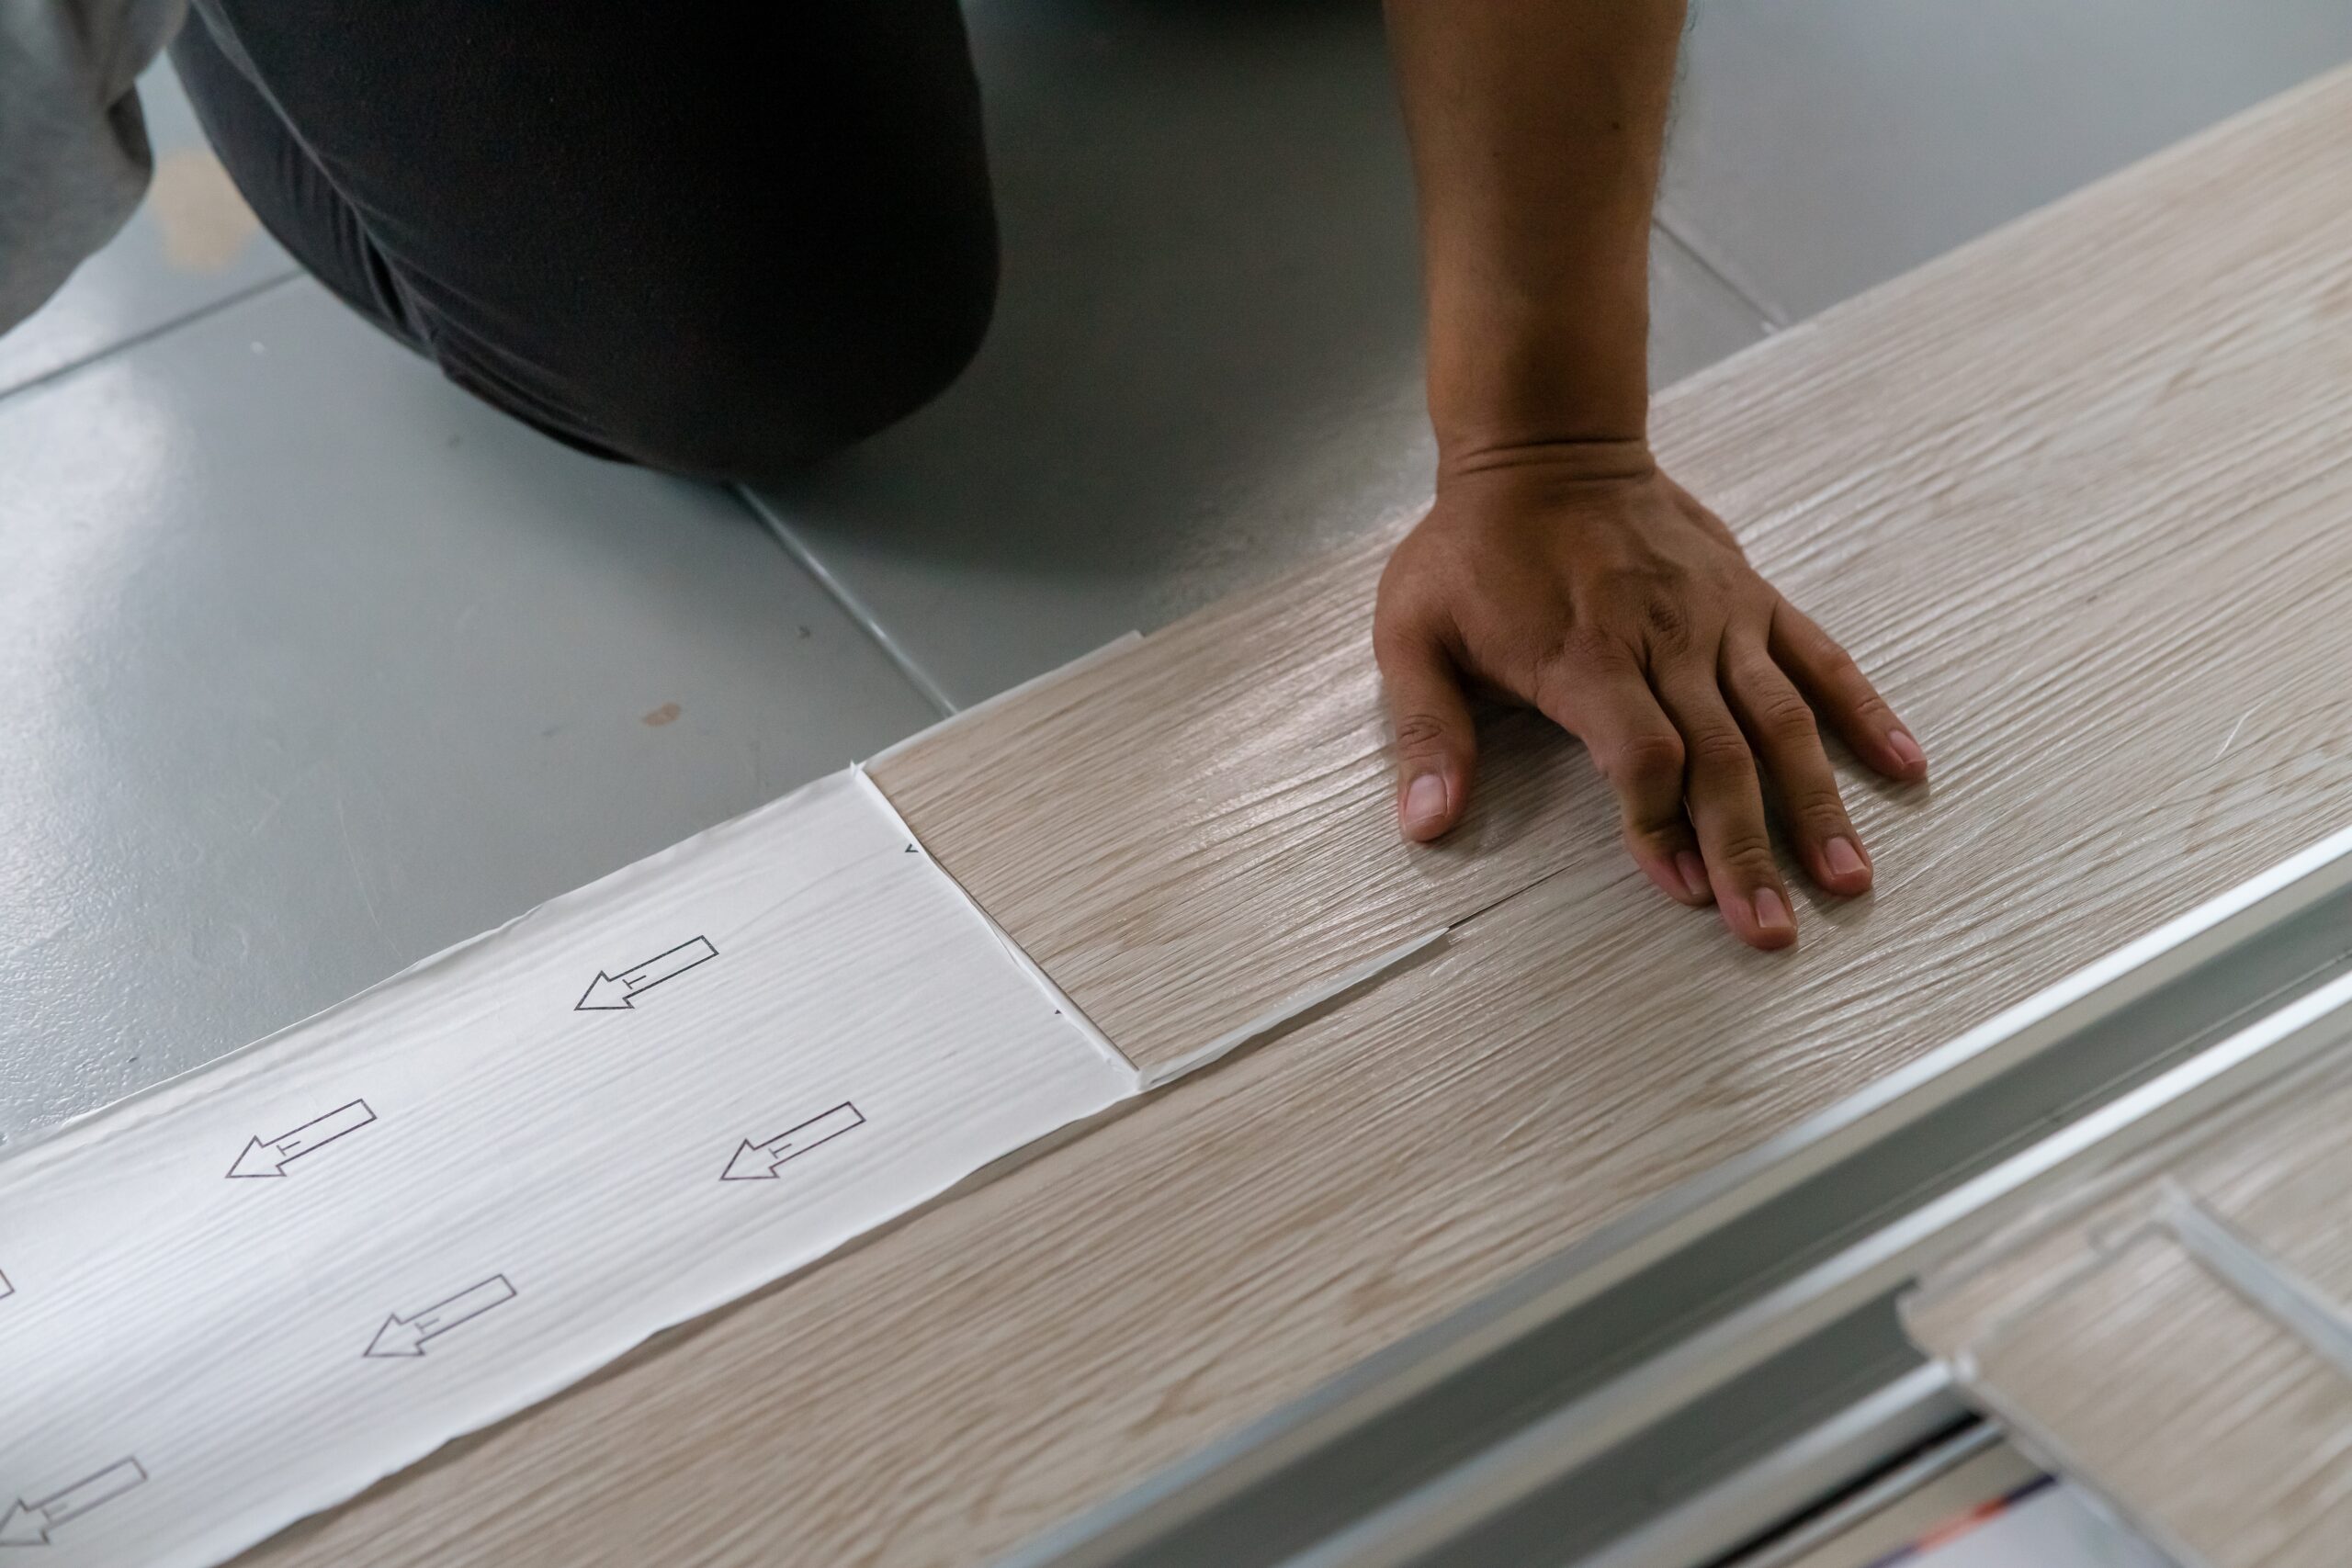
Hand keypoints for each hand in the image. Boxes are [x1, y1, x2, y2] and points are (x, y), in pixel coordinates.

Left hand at [1372, 439, 1926, 949]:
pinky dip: (1865, 710)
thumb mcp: (1413, 631)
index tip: (1679, 886)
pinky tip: (1905, 765)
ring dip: (1816, 804)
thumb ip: (1427, 730)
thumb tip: (1426, 824)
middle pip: (1721, 756)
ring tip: (1848, 878)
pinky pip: (1820, 656)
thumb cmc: (1471, 547)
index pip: (1642, 754)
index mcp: (1585, 653)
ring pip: (1781, 719)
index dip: (1661, 825)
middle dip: (1748, 848)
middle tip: (1771, 930)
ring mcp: (1719, 617)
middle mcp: (1665, 638)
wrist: (1543, 443)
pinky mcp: (1752, 596)